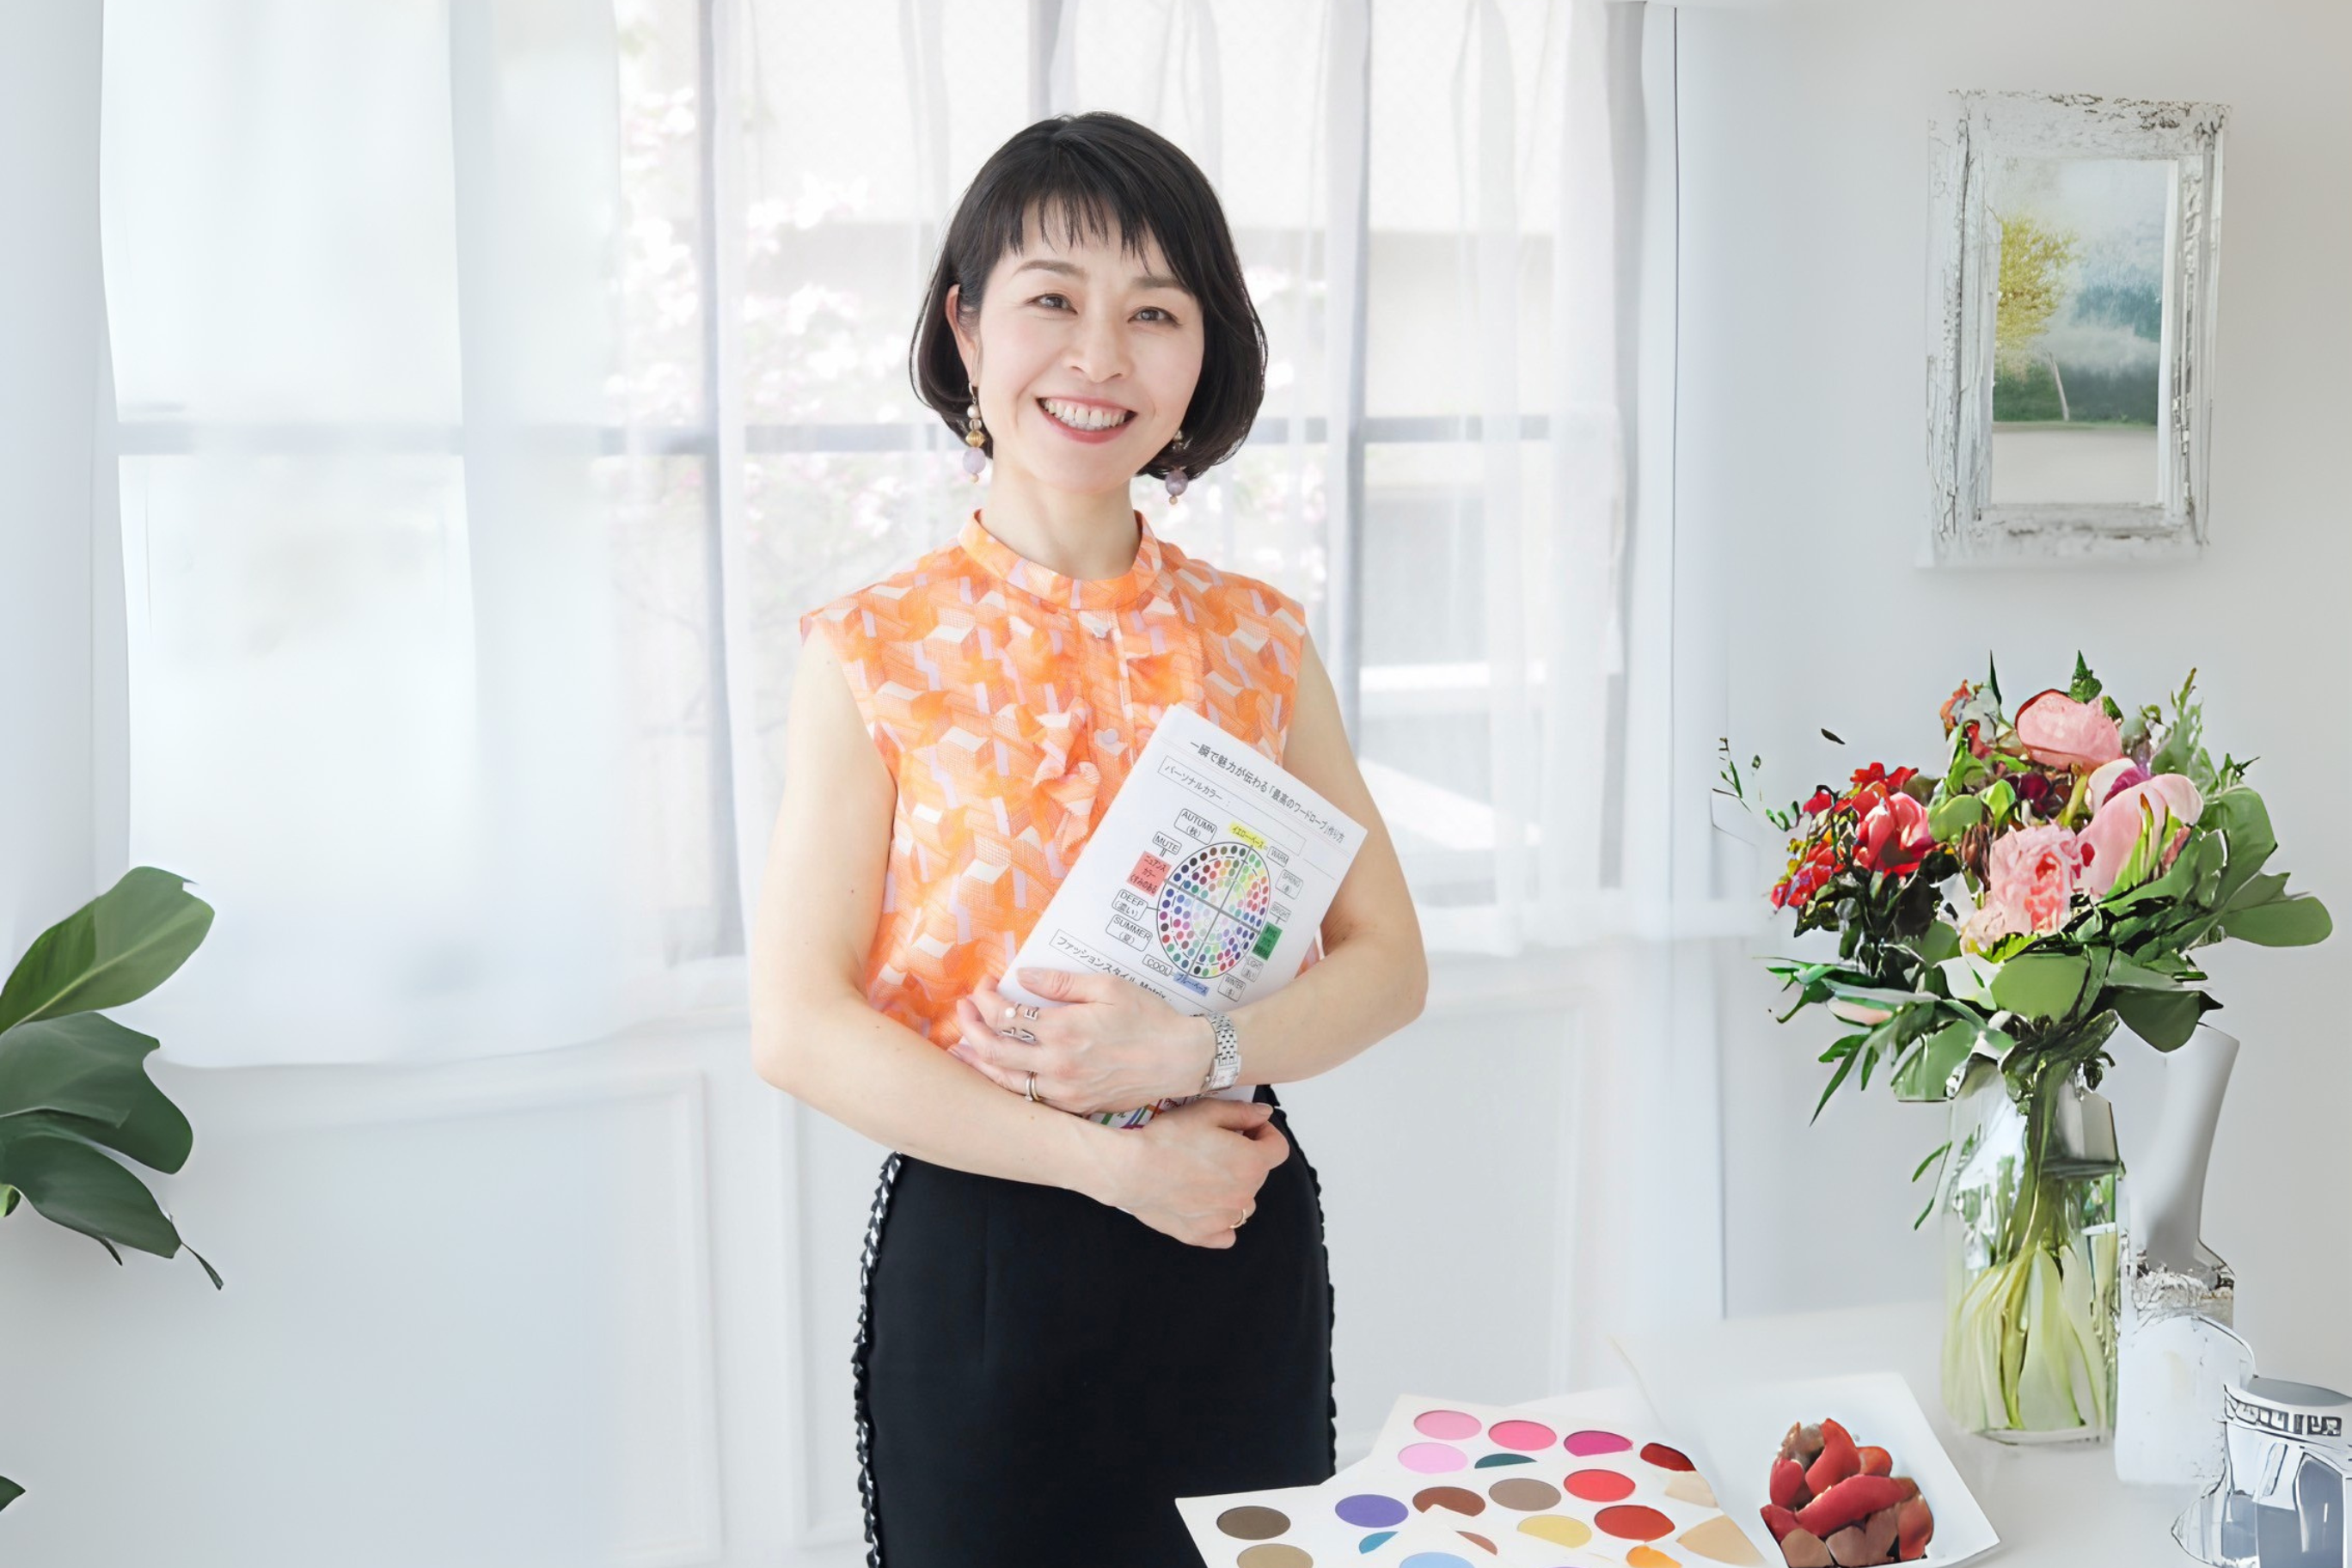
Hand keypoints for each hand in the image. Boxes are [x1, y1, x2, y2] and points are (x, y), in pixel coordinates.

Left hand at [947, 968, 1214, 1117]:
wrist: (1180, 1059)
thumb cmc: (1148, 1018)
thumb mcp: (1107, 987)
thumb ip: (1061, 983)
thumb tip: (1024, 976)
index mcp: (1063, 1029)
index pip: (1004, 1015)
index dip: (986, 998)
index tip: (986, 984)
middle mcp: (1057, 1064)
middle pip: (994, 1049)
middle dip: (971, 1027)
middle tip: (963, 1011)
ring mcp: (1064, 1090)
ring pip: (1005, 1080)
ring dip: (979, 1061)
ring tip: (963, 1046)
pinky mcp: (1074, 1106)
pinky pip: (1029, 1099)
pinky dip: (1006, 1084)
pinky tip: (997, 1073)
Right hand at [1096, 1096, 1289, 1247]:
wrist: (1131, 1170)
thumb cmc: (1167, 1140)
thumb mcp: (1206, 1112)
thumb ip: (1242, 1112)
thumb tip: (1264, 1114)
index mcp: (1251, 1163)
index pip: (1278, 1149)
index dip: (1265, 1134)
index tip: (1248, 1129)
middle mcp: (1244, 1195)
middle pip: (1257, 1174)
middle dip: (1244, 1158)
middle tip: (1213, 1147)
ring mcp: (1224, 1219)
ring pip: (1242, 1203)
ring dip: (1233, 1189)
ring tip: (1204, 1176)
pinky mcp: (1202, 1235)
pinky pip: (1225, 1233)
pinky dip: (1220, 1221)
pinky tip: (1203, 1206)